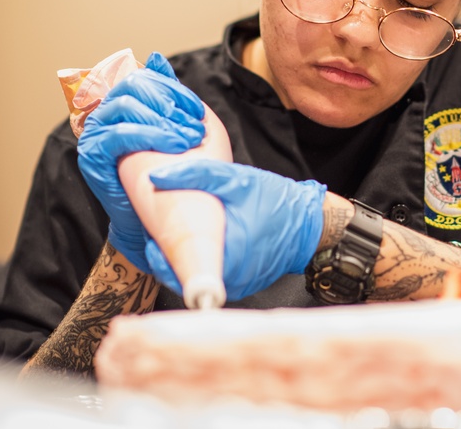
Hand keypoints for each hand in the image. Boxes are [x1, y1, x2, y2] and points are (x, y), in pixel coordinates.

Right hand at [77, 52, 205, 271]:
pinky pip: (118, 134)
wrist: (157, 214)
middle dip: (168, 103)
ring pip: (125, 106)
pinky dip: (149, 136)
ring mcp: (94, 133)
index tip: (197, 111)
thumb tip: (155, 58)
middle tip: (195, 126)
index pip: (144, 78)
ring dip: (163, 120)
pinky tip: (173, 147)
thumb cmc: (169, 169)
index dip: (173, 90)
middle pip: (132, 85)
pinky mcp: (91, 155)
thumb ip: (164, 93)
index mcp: (121, 102)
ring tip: (188, 139)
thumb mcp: (174, 126)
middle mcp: (103, 112)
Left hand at [146, 160, 325, 300]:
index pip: (179, 269)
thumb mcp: (237, 180)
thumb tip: (156, 178)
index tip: (150, 242)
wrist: (309, 224)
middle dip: (168, 258)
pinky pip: (215, 279)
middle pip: (185, 277)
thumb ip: (197, 174)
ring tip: (174, 241)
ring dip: (185, 263)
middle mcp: (232, 278)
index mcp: (227, 255)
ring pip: (199, 279)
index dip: (159, 259)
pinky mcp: (244, 285)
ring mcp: (238, 285)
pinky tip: (198, 248)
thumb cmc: (276, 202)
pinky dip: (205, 266)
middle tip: (157, 236)